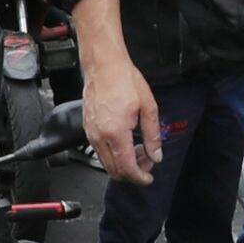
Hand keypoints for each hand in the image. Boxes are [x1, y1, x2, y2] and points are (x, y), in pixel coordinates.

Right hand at [80, 50, 161, 186]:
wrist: (104, 65)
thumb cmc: (124, 79)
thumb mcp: (148, 107)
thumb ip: (152, 135)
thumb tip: (156, 155)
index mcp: (116, 132)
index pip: (127, 168)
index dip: (139, 177)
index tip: (148, 178)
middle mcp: (100, 136)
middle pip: (114, 170)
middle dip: (132, 172)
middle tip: (147, 161)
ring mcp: (91, 133)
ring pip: (106, 163)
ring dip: (123, 164)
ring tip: (138, 150)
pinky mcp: (87, 128)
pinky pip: (99, 151)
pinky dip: (113, 154)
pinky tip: (125, 143)